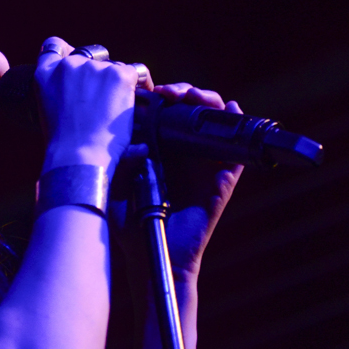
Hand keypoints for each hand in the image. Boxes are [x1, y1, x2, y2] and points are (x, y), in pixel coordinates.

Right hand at [34, 37, 141, 178]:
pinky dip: (141, 84)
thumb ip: (58, 90)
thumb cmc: (63, 144)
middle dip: (97, 75)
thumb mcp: (47, 111)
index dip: (66, 52)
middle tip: (102, 101)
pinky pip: (137, 72)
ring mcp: (95, 68)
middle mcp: (69, 65)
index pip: (54, 46)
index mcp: (45, 73)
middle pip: (90, 58)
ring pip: (114, 67)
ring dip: (116, 84)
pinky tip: (139, 98)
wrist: (77, 155)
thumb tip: (78, 90)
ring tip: (116, 110)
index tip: (76, 62)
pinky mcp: (120, 75)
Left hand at [110, 82, 243, 282]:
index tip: (154, 90)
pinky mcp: (217, 187)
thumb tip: (133, 145)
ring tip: (197, 96)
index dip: (164, 98)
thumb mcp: (112, 190)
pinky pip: (233, 160)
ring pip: (214, 129)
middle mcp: (182, 158)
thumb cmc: (129, 226)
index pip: (166, 116)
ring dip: (209, 106)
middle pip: (192, 115)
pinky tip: (231, 111)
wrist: (150, 258)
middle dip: (187, 95)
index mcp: (159, 154)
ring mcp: (201, 171)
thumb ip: (118, 166)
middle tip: (174, 92)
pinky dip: (235, 136)